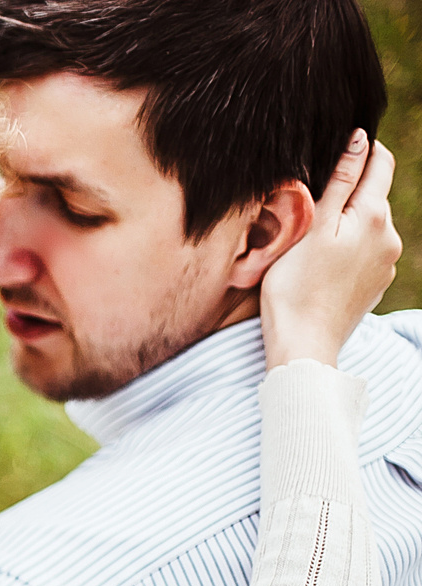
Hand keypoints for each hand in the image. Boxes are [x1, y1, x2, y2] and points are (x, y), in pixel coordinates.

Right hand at [261, 130, 401, 369]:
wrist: (303, 346)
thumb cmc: (295, 288)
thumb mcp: (311, 228)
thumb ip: (339, 182)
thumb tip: (360, 140)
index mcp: (373, 217)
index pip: (380, 163)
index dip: (362, 151)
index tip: (339, 153)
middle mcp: (388, 237)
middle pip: (373, 198)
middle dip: (348, 197)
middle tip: (309, 211)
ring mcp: (385, 264)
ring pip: (368, 228)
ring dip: (346, 227)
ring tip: (311, 245)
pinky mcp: (375, 286)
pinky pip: (365, 256)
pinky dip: (347, 253)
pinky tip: (322, 269)